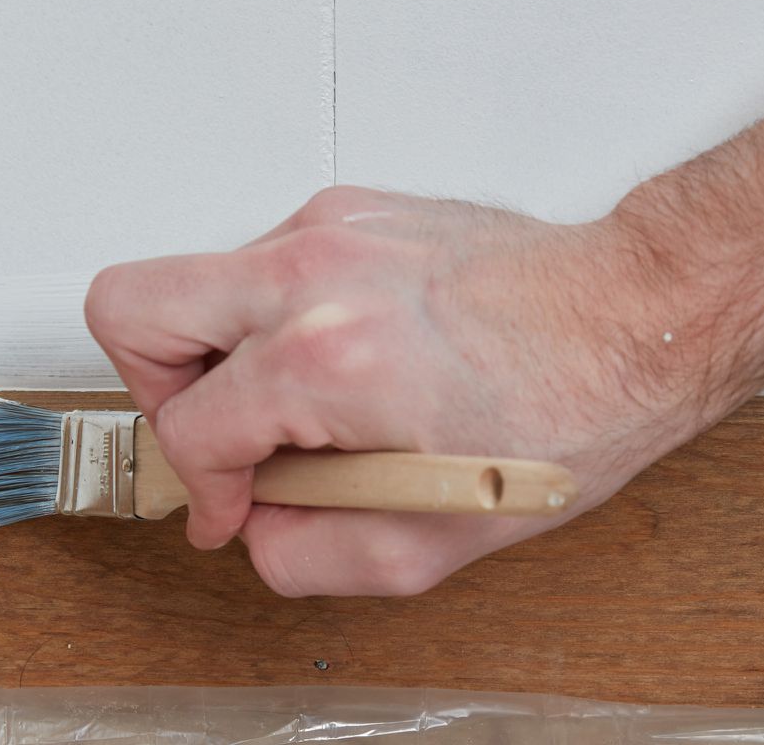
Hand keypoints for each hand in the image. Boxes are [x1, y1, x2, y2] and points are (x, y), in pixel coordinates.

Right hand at [85, 186, 711, 595]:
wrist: (634, 314)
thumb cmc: (565, 410)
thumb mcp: (432, 542)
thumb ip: (306, 554)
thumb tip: (250, 524)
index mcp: (327, 357)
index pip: (188, 427)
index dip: (201, 490)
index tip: (232, 507)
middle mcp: (311, 272)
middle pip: (129, 308)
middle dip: (154, 390)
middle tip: (220, 435)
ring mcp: (326, 228)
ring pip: (193, 282)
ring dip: (223, 355)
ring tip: (303, 405)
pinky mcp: (347, 210)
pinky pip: (259, 266)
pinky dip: (272, 321)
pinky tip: (342, 361)